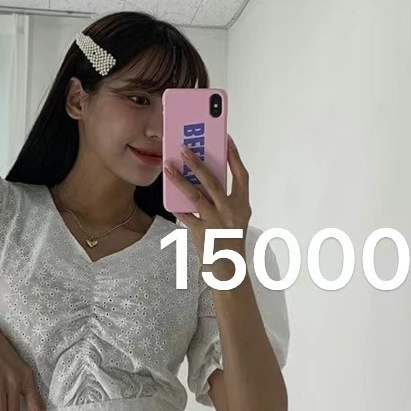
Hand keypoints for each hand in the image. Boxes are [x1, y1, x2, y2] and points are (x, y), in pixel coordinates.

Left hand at [165, 134, 251, 276]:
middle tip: (185, 148)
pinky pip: (185, 216)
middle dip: (197, 163)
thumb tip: (205, 176)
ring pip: (196, 195)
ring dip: (180, 179)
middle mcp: (231, 211)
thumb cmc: (231, 241)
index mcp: (242, 205)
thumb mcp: (235, 218)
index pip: (241, 175)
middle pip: (213, 181)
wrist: (230, 270)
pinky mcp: (202, 232)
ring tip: (169, 167)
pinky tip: (167, 197)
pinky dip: (176, 206)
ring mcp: (216, 222)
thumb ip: (225, 199)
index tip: (226, 139)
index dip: (234, 157)